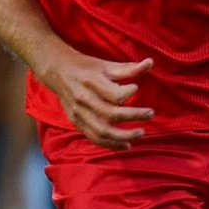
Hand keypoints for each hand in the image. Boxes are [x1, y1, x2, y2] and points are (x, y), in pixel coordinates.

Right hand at [38, 51, 153, 149]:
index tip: (137, 88)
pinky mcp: (77, 122)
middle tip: (150, 114)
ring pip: (102, 131)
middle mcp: (84, 99)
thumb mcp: (106, 65)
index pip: (113, 94)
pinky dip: (111, 145)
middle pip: (111, 114)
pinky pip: (94, 138)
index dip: (128, 92)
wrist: (57, 71)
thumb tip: (151, 63)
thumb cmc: (86, 67)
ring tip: (141, 133)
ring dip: (123, 136)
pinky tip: (126, 146)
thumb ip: (129, 68)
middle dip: (133, 116)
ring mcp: (79, 113)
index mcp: (92, 82)